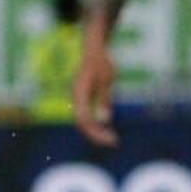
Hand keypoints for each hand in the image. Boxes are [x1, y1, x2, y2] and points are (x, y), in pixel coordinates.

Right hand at [73, 29, 120, 147]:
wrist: (94, 48)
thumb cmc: (101, 61)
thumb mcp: (107, 79)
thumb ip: (105, 99)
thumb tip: (104, 121)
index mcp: (79, 94)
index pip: (84, 120)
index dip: (95, 133)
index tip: (110, 140)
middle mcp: (76, 99)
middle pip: (82, 124)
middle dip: (97, 136)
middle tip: (114, 143)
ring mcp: (79, 100)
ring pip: (84, 122)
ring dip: (97, 132)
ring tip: (113, 139)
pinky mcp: (84, 99)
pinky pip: (88, 117)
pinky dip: (97, 125)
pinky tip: (108, 128)